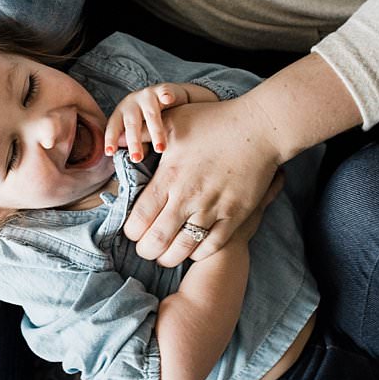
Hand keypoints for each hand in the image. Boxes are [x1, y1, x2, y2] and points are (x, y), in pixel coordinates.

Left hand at [104, 82, 207, 163]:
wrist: (166, 95)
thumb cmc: (147, 118)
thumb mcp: (138, 130)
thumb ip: (135, 142)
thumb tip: (132, 160)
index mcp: (120, 115)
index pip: (113, 128)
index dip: (111, 139)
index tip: (110, 152)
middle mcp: (131, 105)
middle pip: (131, 124)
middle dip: (134, 142)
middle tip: (137, 159)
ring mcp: (146, 96)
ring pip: (151, 114)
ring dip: (155, 131)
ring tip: (160, 149)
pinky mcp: (163, 89)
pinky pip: (164, 93)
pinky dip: (166, 96)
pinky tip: (168, 100)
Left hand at [122, 95, 283, 265]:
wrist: (261, 127)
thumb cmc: (215, 121)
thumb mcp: (174, 122)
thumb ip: (143, 135)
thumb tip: (116, 141)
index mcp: (168, 179)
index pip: (138, 221)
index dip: (132, 233)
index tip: (135, 232)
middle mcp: (188, 197)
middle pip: (155, 242)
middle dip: (146, 251)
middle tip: (148, 247)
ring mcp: (213, 208)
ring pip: (182, 250)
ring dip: (170, 257)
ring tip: (167, 254)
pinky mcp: (236, 214)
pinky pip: (212, 246)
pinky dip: (199, 253)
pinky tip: (194, 248)